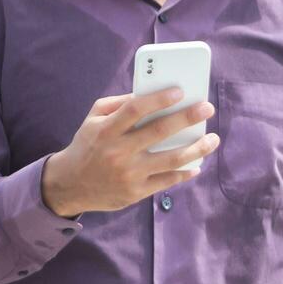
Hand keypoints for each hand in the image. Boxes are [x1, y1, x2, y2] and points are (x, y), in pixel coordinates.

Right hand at [41, 87, 218, 216]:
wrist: (69, 185)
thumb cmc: (87, 145)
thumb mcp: (93, 119)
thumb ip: (117, 104)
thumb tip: (149, 94)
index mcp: (106, 130)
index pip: (135, 109)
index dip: (159, 99)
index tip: (180, 91)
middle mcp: (118, 152)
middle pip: (159, 132)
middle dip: (187, 118)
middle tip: (207, 108)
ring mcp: (129, 174)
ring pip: (171, 159)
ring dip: (197, 148)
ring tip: (212, 139)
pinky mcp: (135, 192)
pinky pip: (167, 180)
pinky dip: (185, 172)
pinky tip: (196, 164)